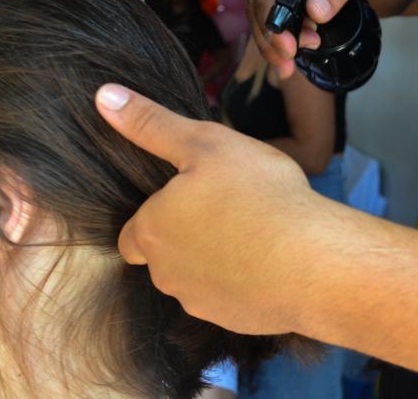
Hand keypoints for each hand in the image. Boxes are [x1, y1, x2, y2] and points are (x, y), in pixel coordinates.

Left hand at [95, 83, 329, 334]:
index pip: (131, 235)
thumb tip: (104, 96)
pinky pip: (228, 298)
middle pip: (164, 257)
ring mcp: (200, 302)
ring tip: (254, 234)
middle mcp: (165, 274)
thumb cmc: (258, 194)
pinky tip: (270, 262)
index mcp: (152, 230)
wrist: (313, 262)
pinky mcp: (232, 321)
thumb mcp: (205, 143)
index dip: (157, 217)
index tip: (189, 203)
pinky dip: (241, 283)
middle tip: (229, 209)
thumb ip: (152, 125)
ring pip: (195, 280)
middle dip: (187, 238)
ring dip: (214, 261)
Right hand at [246, 0, 384, 77]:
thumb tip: (316, 12)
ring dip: (269, 39)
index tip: (290, 50)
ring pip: (255, 7)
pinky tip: (287, 48)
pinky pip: (261, 5)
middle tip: (289, 66)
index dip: (275, 25)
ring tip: (289, 64)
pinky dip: (272, 29)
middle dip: (271, 39)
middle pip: (257, 2)